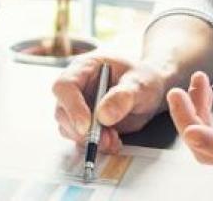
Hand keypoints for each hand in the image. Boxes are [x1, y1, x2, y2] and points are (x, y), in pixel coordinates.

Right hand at [52, 54, 170, 153]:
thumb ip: (123, 97)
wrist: (150, 90)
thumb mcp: (140, 85)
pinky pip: (79, 137)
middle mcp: (76, 85)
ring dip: (88, 139)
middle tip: (105, 140)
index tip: (86, 126)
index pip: (65, 86)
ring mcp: (78, 104)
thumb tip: (103, 116)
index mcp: (85, 67)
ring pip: (68, 127)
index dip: (71, 107)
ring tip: (113, 140)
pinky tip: (112, 141)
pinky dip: (94, 144)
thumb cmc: (144, 79)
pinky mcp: (83, 121)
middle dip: (81, 130)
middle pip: (62, 110)